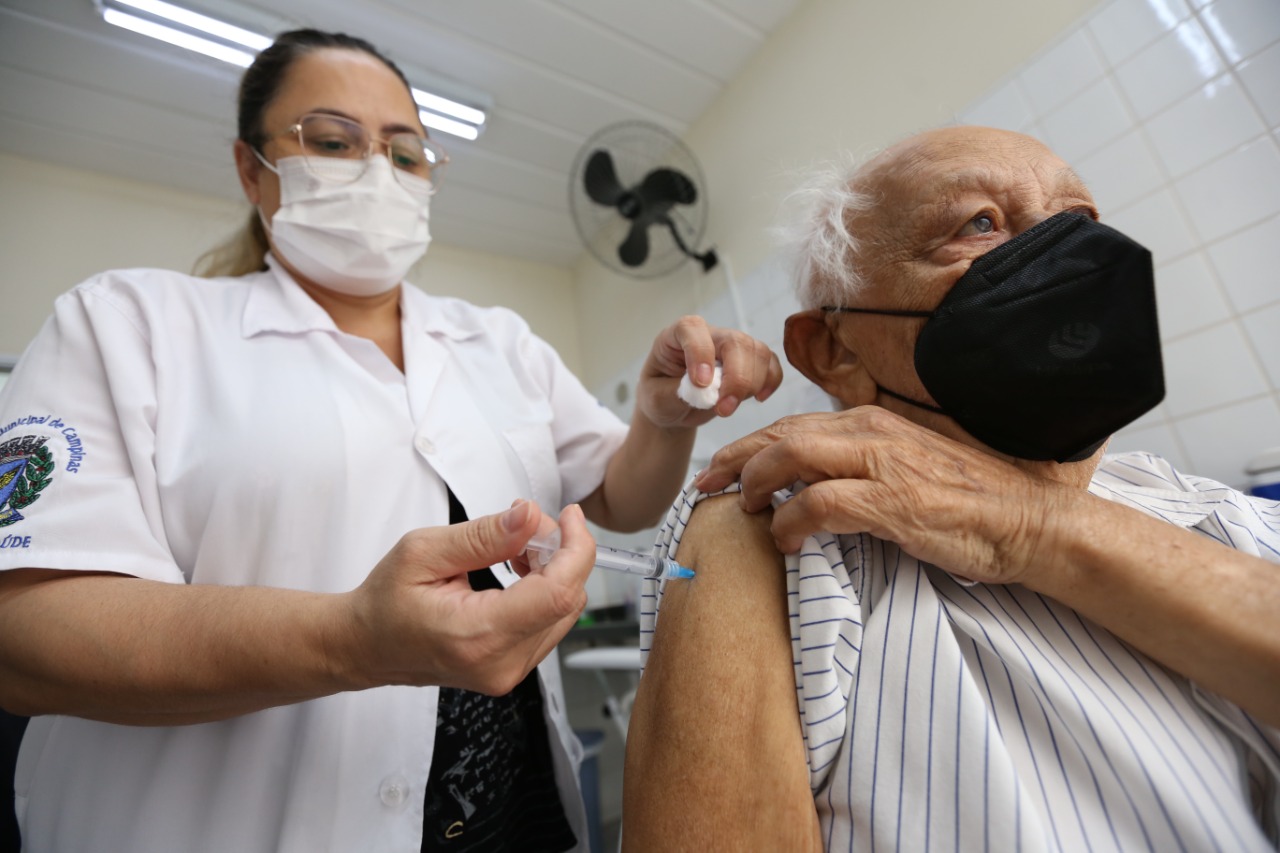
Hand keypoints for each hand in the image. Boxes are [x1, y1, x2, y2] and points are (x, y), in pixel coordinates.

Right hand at [345, 500, 594, 694]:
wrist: (366, 646)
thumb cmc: (384, 604)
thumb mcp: (423, 551)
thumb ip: (484, 535)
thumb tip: (530, 517)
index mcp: (477, 635)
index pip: (558, 594)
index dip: (575, 549)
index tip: (569, 517)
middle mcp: (500, 662)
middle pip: (568, 599)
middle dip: (560, 552)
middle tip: (525, 527)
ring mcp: (509, 672)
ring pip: (565, 611)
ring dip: (554, 570)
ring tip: (515, 550)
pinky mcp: (513, 668)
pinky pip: (551, 622)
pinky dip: (545, 589)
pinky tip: (519, 573)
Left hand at [635, 316, 782, 428]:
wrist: (673, 409)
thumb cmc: (660, 397)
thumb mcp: (656, 399)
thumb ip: (678, 392)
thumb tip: (705, 390)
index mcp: (677, 335)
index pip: (692, 328)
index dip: (699, 352)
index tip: (700, 383)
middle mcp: (709, 335)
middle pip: (735, 341)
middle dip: (736, 378)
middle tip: (723, 409)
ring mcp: (732, 346)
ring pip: (757, 352)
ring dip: (751, 384)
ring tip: (728, 408)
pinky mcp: (750, 362)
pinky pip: (771, 364)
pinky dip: (770, 382)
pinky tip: (758, 398)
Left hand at [693, 406, 1078, 584]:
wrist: (1026, 522)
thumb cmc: (968, 505)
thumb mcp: (904, 473)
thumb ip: (859, 471)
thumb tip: (810, 489)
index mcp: (871, 425)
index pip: (791, 426)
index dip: (748, 447)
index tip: (721, 470)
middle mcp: (871, 433)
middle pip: (780, 435)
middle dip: (734, 458)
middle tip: (705, 485)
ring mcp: (881, 464)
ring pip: (792, 456)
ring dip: (757, 481)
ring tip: (742, 507)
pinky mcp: (892, 500)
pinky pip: (820, 503)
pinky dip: (792, 520)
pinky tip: (784, 538)